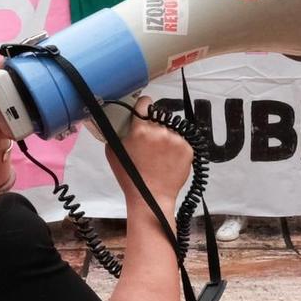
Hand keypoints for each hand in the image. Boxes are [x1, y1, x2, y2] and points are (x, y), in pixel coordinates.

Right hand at [108, 96, 193, 212]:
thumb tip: (121, 120)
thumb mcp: (113, 151)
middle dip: (154, 127)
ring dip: (166, 138)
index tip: (144, 112)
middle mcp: (160, 131)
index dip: (143, 106)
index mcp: (140, 129)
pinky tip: (168, 160)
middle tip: (149, 144)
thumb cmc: (130, 178)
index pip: (145, 103)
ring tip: (159, 156)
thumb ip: (117, 131)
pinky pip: (181, 141)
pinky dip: (176, 148)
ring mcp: (176, 140)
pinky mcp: (188, 149)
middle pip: (158, 118)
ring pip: (171, 130)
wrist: (151, 198)